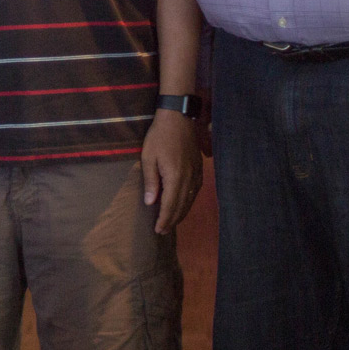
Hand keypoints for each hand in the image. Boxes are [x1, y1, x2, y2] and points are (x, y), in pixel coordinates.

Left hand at [140, 109, 202, 234]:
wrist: (179, 118)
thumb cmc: (159, 136)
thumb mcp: (148, 157)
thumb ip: (150, 181)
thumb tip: (150, 202)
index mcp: (175, 177)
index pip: (170, 205)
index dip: (164, 219)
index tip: (158, 230)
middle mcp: (189, 179)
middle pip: (182, 206)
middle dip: (172, 220)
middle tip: (163, 231)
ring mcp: (197, 174)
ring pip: (190, 200)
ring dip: (181, 213)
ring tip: (171, 222)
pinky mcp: (199, 169)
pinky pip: (196, 191)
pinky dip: (189, 202)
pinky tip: (183, 205)